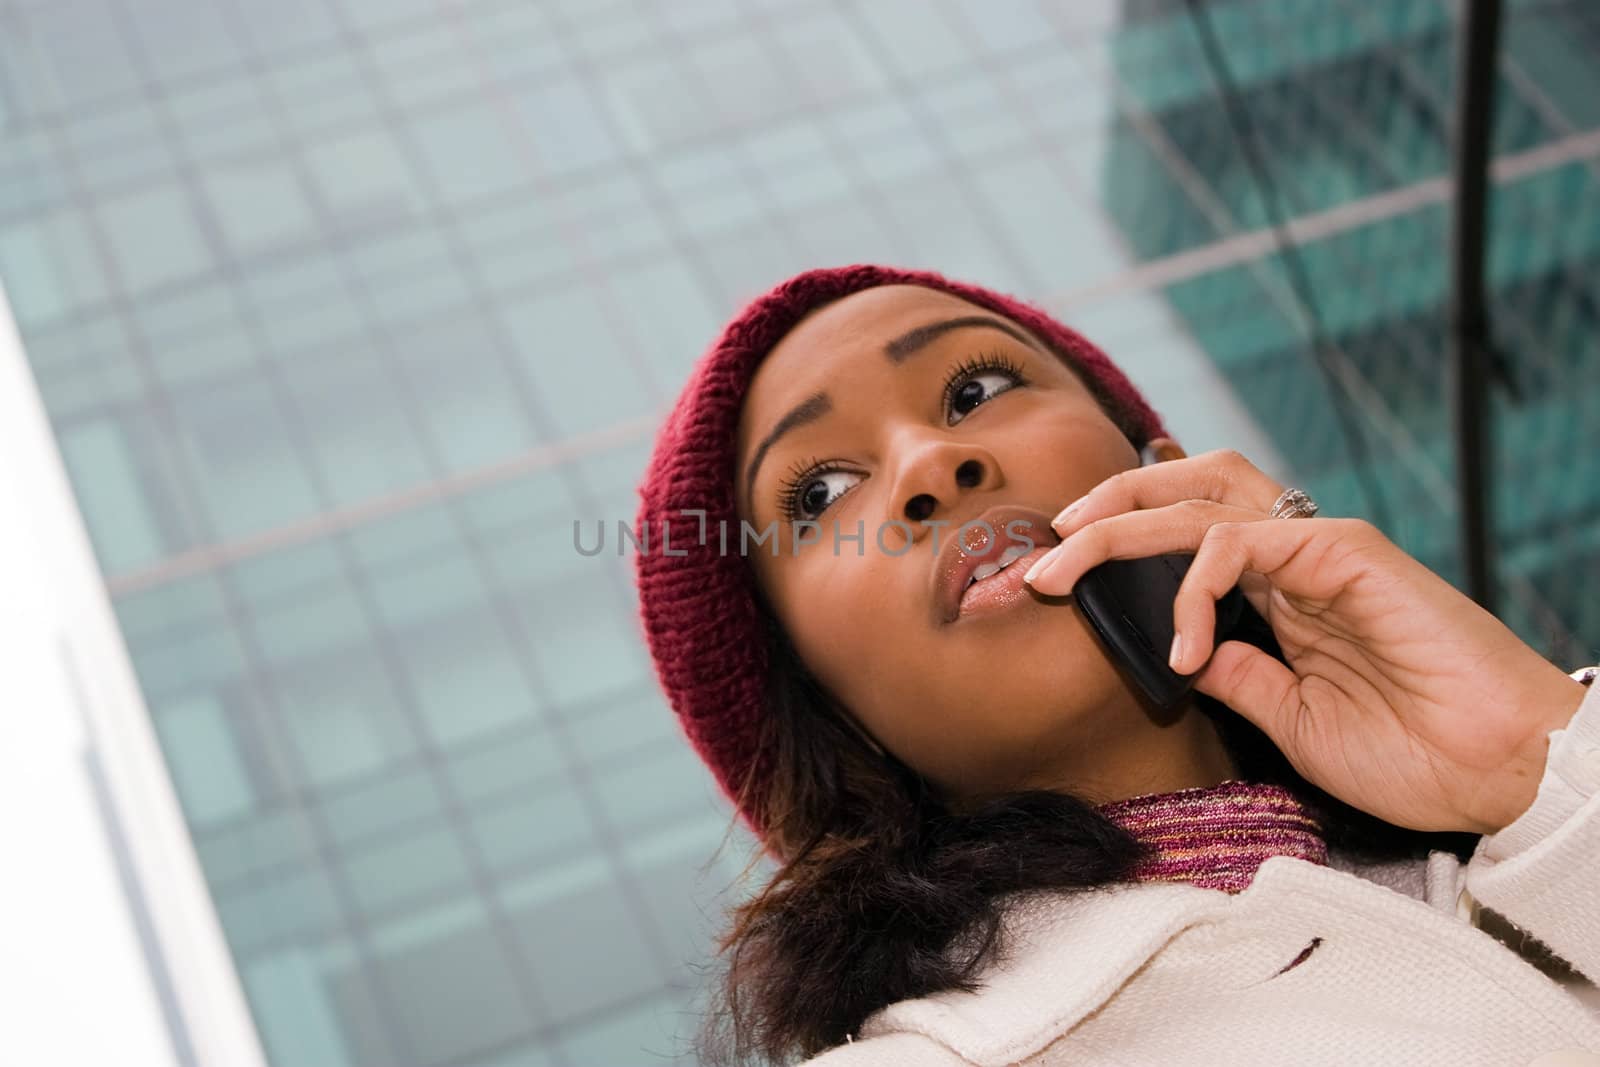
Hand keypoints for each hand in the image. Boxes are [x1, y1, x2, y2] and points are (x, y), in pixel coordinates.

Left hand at [1023, 449, 1587, 834]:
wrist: (1499, 772)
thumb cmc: (1411, 751)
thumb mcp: (1288, 718)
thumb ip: (1234, 675)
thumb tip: (1173, 650)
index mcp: (1277, 593)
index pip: (1181, 537)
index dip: (1112, 544)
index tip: (1047, 580)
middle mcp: (1291, 558)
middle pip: (1182, 490)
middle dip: (1101, 505)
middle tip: (1040, 546)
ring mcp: (1316, 548)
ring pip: (1198, 501)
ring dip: (1117, 523)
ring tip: (1062, 564)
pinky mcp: (1344, 552)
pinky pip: (1243, 543)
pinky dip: (1193, 585)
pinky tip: (1180, 644)